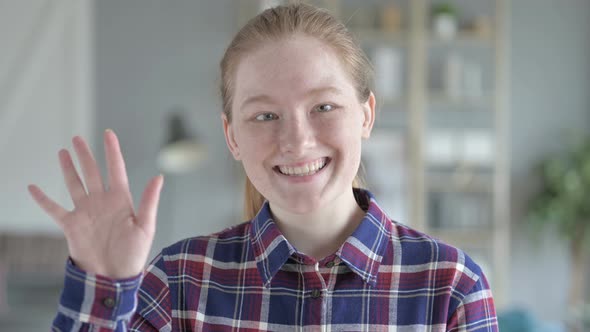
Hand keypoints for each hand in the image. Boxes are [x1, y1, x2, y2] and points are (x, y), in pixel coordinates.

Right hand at [28, 129, 163, 278]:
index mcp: (121, 200)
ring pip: (74, 184)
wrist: (112, 278)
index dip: (112, 151)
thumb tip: (159, 177)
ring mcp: (85, 212)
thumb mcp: (145, 227)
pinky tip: (33, 187)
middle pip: (91, 172)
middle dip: (85, 154)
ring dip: (68, 168)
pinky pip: (54, 209)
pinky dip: (43, 199)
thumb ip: (149, 201)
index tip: (108, 133)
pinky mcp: (71, 225)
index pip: (116, 169)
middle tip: (78, 139)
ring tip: (63, 152)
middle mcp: (101, 202)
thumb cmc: (133, 255)